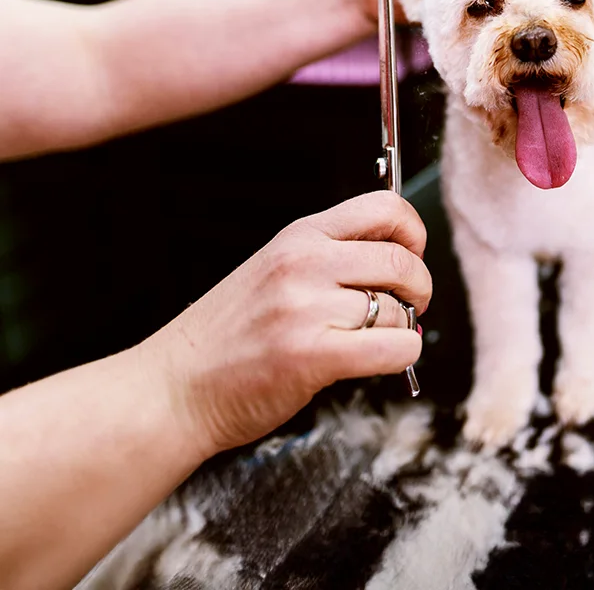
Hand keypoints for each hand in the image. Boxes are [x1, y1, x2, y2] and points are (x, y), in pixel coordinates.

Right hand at [143, 192, 430, 458]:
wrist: (173, 388)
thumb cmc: (226, 337)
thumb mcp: (275, 269)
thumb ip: (330, 257)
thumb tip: (398, 261)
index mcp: (300, 236)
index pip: (384, 208)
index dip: (413, 232)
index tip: (412, 255)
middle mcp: (305, 263)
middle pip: (401, 260)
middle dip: (418, 288)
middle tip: (410, 306)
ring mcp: (308, 307)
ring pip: (398, 309)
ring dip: (401, 329)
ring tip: (375, 339)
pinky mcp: (314, 354)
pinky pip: (395, 347)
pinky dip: (402, 355)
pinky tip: (382, 359)